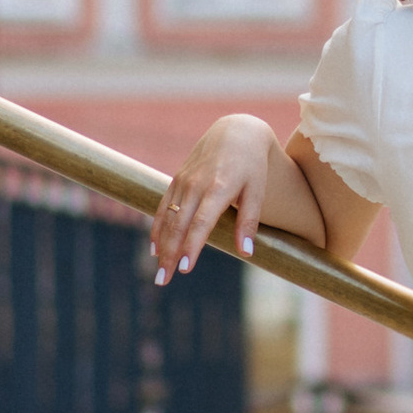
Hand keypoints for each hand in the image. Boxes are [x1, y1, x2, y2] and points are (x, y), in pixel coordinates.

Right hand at [152, 111, 275, 284]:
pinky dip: (157, 227)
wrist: (237, 131)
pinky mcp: (177, 178)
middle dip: (169, 254)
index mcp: (219, 187)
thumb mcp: (258, 190)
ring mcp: (184, 180)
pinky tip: (154, 247)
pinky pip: (163, 206)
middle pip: (179, 224)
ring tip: (158, 271)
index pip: (201, 223)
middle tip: (163, 280)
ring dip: (161, 245)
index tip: (184, 269)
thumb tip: (246, 253)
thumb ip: (250, 221)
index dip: (191, 246)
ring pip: (168, 217)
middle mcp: (196, 184)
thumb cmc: (252, 164)